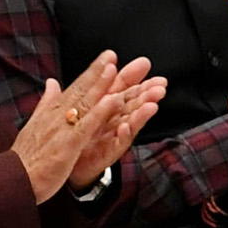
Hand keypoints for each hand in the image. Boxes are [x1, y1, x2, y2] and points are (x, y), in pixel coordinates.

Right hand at [11, 51, 118, 200]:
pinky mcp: (68, 144)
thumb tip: (51, 82)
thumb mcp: (34, 124)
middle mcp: (56, 116)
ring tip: (112, 68)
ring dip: (99, 85)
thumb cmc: (26, 158)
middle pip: (79, 90)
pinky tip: (113, 100)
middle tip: (111, 55)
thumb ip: (46, 103)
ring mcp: (62, 129)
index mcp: (51, 113)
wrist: (14, 180)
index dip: (90, 73)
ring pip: (84, 103)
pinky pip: (87, 124)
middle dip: (96, 71)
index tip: (104, 59)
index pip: (73, 88)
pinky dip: (100, 111)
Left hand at [68, 58, 164, 187]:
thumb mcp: (86, 105)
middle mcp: (114, 120)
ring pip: (131, 122)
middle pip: (133, 104)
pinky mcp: (108, 153)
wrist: (67, 163)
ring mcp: (113, 136)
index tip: (145, 64)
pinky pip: (116, 144)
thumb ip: (94, 86)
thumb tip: (99, 66)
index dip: (133, 76)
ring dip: (142, 113)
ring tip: (152, 105)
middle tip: (160, 85)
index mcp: (107, 106)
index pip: (122, 87)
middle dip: (147, 94)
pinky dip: (122, 135)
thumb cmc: (78, 135)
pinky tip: (126, 127)